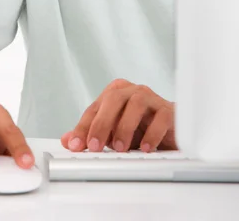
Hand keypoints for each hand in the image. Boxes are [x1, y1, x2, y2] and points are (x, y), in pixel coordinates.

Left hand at [61, 79, 176, 153]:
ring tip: (120, 148)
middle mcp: (132, 91)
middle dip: (102, 123)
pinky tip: (145, 148)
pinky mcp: (168, 111)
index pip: (95, 108)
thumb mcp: (112, 132)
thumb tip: (67, 140)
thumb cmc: (139, 127)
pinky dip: (152, 133)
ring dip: (125, 127)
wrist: (170, 130)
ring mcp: (151, 98)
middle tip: (96, 146)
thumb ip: (90, 133)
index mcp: (115, 93)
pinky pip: (160, 117)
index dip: (84, 127)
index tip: (76, 146)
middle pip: (114, 98)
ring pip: (136, 103)